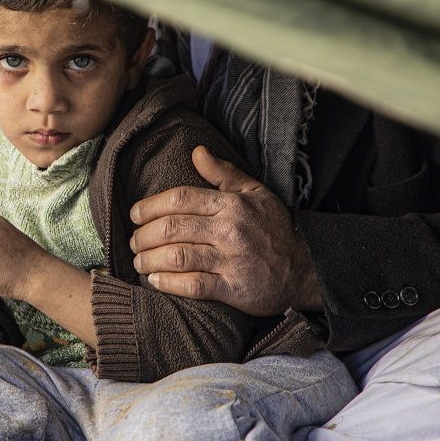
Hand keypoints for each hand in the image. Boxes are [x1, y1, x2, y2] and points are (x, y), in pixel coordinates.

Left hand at [129, 146, 321, 315]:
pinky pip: (193, 285)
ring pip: (177, 256)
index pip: (180, 198)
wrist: (305, 268)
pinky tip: (155, 280)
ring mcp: (231, 260)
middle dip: (144, 235)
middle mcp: (229, 230)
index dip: (151, 205)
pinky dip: (168, 283)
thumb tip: (196, 151)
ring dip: (150, 259)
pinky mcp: (233, 288)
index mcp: (231, 204)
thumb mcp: (255, 192)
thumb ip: (223, 173)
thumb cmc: (275, 228)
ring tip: (140, 261)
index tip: (134, 213)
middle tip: (133, 241)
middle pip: (172, 227)